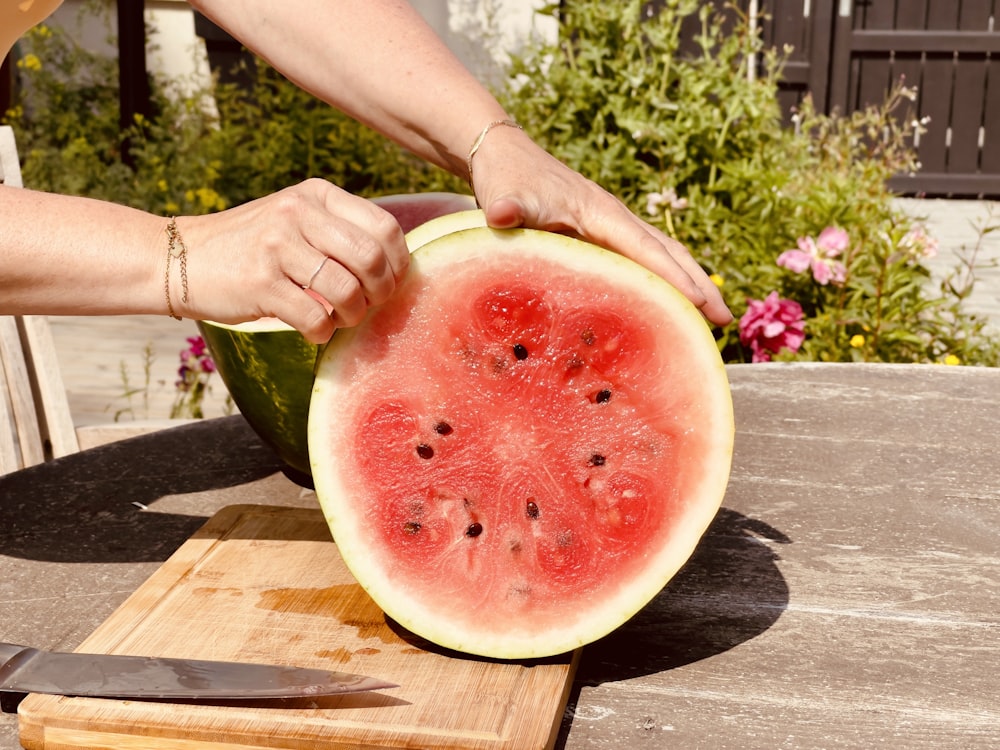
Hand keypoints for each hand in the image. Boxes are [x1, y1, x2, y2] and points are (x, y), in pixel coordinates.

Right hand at [179, 179, 408, 342]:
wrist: (180, 258)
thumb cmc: (253, 247)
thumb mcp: (296, 219)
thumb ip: (341, 231)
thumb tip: (397, 267)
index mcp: (316, 194)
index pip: (385, 227)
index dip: (398, 263)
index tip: (389, 282)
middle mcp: (298, 213)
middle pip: (372, 260)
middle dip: (381, 292)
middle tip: (368, 305)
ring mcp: (277, 246)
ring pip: (347, 291)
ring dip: (352, 316)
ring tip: (338, 317)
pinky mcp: (260, 283)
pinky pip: (315, 318)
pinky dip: (322, 332)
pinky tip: (313, 329)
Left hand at [469, 127, 732, 326]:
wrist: (504, 154)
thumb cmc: (507, 177)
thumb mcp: (506, 194)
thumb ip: (508, 206)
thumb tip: (501, 213)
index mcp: (602, 215)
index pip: (646, 250)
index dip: (674, 278)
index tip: (703, 304)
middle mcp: (615, 221)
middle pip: (668, 254)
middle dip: (698, 285)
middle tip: (726, 322)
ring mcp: (611, 228)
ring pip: (660, 258)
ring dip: (687, 285)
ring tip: (710, 320)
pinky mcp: (601, 237)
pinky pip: (641, 262)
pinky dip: (661, 283)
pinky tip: (663, 310)